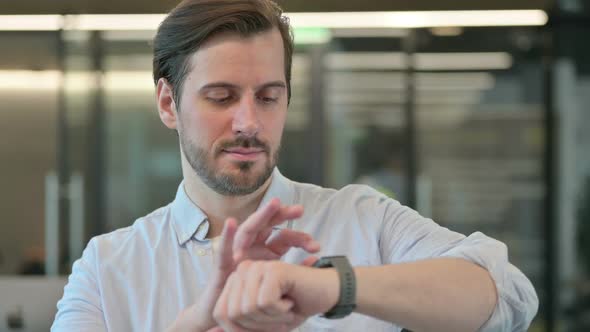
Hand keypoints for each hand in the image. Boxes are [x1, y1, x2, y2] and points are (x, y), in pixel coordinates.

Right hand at [167, 199, 319, 331]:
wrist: (227, 315)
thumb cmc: (252, 295)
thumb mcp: (276, 279)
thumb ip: (294, 268)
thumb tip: (316, 260)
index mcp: (266, 251)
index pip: (283, 236)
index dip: (299, 238)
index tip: (315, 246)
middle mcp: (252, 248)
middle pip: (267, 225)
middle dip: (282, 215)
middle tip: (299, 210)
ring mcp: (236, 254)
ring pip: (249, 230)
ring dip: (261, 216)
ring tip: (274, 204)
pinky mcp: (222, 266)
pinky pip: (223, 250)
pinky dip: (227, 236)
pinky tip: (231, 222)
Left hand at [213, 260, 338, 331]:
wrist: (325, 296)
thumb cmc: (293, 310)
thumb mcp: (260, 325)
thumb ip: (236, 329)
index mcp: (235, 281)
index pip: (222, 315)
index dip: (242, 330)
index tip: (265, 323)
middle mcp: (242, 270)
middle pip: (233, 314)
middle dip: (259, 326)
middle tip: (278, 315)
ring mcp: (257, 267)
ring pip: (248, 309)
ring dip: (272, 319)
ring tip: (284, 306)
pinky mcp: (273, 269)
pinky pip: (265, 303)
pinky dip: (281, 311)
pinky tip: (290, 299)